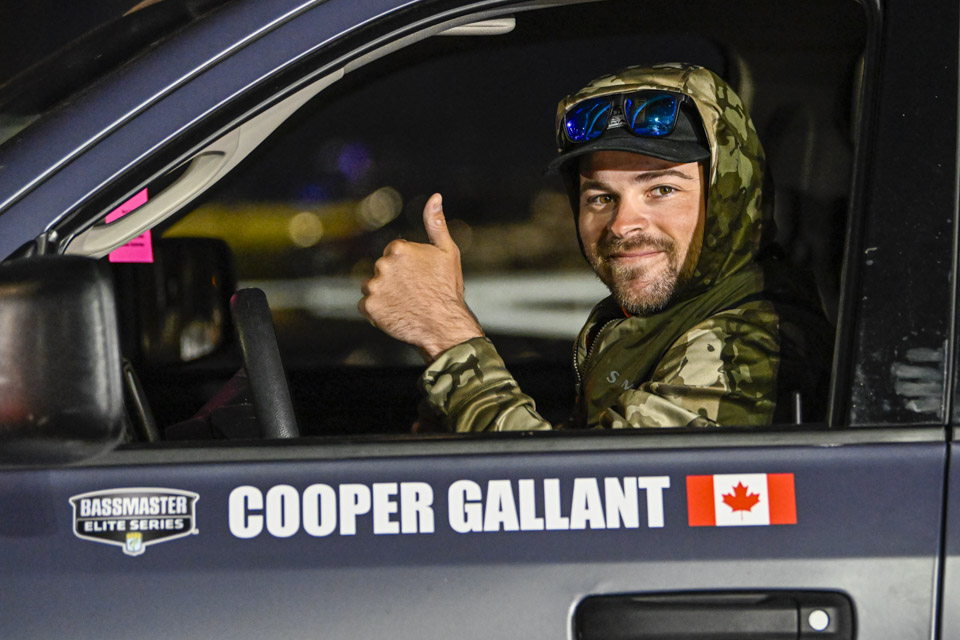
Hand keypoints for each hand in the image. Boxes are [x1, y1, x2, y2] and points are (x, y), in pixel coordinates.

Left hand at [359, 193, 482, 361]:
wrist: (445, 325)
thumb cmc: (448, 288)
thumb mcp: (447, 251)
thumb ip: (436, 223)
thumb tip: (435, 196)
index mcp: (398, 248)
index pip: (393, 255)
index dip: (407, 268)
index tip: (420, 279)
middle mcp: (382, 265)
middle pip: (382, 271)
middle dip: (394, 281)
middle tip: (414, 294)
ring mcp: (374, 287)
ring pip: (373, 288)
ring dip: (384, 295)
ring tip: (405, 305)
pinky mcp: (369, 307)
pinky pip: (367, 306)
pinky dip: (377, 311)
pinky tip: (395, 314)